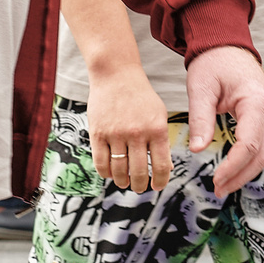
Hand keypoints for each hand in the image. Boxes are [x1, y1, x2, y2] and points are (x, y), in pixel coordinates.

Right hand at [88, 64, 172, 191]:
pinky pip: (101, 163)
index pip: (161, 166)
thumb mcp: (159, 115)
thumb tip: (165, 169)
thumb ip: (162, 141)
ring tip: (125, 181)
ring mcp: (116, 134)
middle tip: (139, 187)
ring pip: (119, 171)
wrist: (116, 75)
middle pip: (139, 172)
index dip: (160, 181)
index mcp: (157, 129)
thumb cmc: (140, 96)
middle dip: (139, 185)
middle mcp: (137, 133)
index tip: (157, 186)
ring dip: (122, 181)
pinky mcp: (98, 133)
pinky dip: (106, 173)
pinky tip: (111, 172)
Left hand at [184, 44, 263, 198]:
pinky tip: (233, 169)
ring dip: (247, 171)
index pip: (249, 144)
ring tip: (224, 184)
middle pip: (262, 153)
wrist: (226, 44)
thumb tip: (197, 150)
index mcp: (256, 101)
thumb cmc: (213, 62)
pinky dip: (250, 160)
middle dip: (241, 175)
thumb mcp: (201, 88)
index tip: (216, 180)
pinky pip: (262, 143)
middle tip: (218, 189)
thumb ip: (201, 118)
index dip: (233, 166)